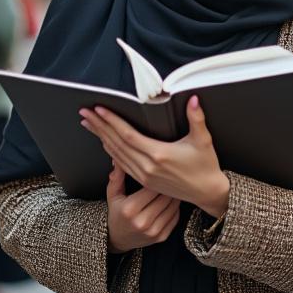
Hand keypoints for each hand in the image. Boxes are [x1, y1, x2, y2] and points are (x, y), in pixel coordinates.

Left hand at [81, 96, 230, 217]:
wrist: (207, 192)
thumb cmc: (205, 166)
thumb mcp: (203, 140)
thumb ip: (197, 119)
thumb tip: (194, 99)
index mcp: (159, 155)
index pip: (128, 136)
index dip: (112, 122)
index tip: (99, 110)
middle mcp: (148, 167)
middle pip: (117, 144)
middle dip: (99, 127)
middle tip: (85, 113)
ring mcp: (144, 176)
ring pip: (116, 155)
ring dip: (101, 138)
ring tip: (89, 124)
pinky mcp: (145, 181)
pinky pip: (122, 165)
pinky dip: (110, 151)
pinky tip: (104, 142)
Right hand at [104, 165, 180, 253]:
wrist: (118, 239)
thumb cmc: (116, 214)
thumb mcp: (113, 195)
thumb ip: (117, 177)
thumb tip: (119, 161)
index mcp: (130, 209)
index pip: (152, 187)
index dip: (159, 177)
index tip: (161, 170)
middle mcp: (142, 222)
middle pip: (165, 197)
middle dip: (169, 186)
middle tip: (171, 176)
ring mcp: (153, 231)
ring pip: (173, 207)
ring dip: (175, 195)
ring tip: (173, 187)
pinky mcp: (161, 237)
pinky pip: (175, 217)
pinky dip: (176, 208)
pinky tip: (171, 201)